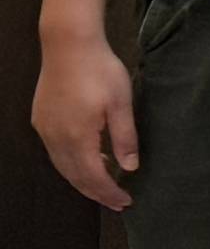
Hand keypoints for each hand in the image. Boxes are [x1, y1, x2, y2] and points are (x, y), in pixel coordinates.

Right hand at [29, 32, 136, 212]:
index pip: (93, 177)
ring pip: (62, 165)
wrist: (68, 45)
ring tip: (104, 187)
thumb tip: (129, 168)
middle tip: (116, 204)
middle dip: (95, 192)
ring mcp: (45, 128)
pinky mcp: (41, 119)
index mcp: (77, 137)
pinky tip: (88, 160)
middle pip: (74, 176)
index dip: (108, 193)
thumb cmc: (100, 71)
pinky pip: (55, 151)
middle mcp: (55, 137)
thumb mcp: (121, 104)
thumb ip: (125, 138)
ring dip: (82, 179)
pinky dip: (72, 163)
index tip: (125, 202)